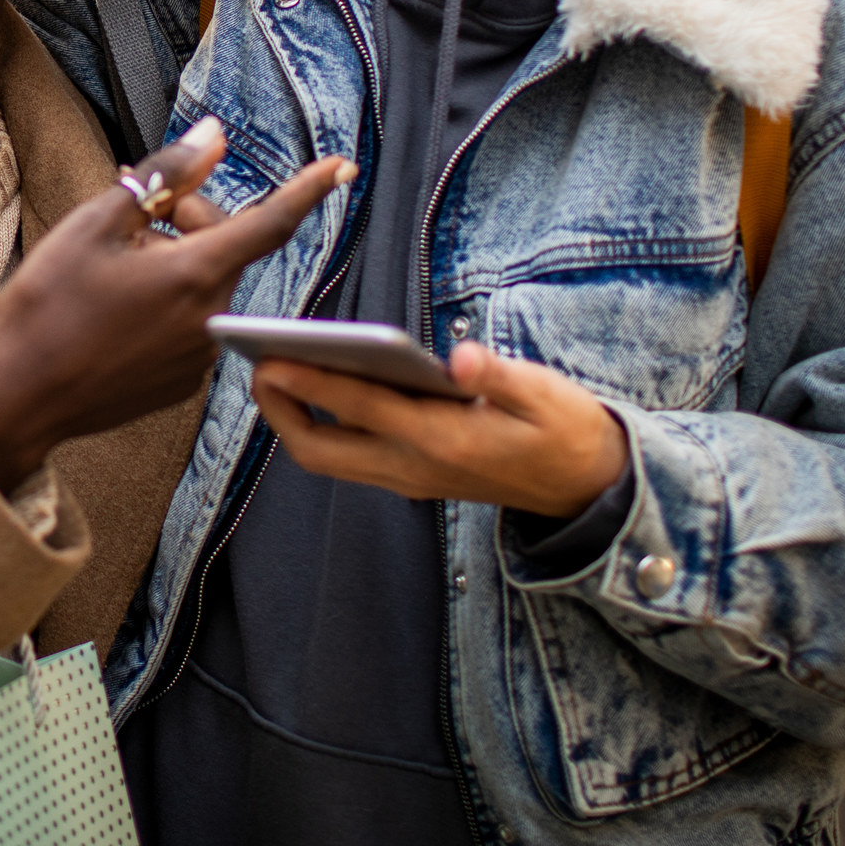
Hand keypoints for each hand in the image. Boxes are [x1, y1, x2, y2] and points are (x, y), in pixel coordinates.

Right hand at [0, 119, 353, 491]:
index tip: (343, 166)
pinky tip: (113, 308)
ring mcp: (198, 356)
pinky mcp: (180, 382)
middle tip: (131, 207)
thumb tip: (213, 138)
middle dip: (189, 217)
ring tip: (110, 264)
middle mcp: (210, 318)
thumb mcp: (96, 225)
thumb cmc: (47, 305)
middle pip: (224, 246)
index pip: (270, 222)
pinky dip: (164, 302)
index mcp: (194, 274)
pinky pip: (189, 323)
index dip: (308, 190)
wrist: (16, 397)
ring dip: (172, 261)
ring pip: (203, 284)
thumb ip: (164, 178)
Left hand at [250, 342, 628, 518]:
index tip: (270, 357)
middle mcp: (414, 467)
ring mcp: (409, 478)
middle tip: (257, 366)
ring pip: (328, 458)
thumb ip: (499, 376)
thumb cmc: (564, 430)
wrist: (586, 488)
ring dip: (293, 420)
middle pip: (321, 451)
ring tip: (274, 370)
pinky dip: (322, 425)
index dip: (311, 382)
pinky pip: (349, 456)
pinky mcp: (411, 477)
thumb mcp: (544, 394)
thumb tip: (460, 358)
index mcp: (443, 440)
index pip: (360, 409)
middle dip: (280, 413)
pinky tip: (316, 384)